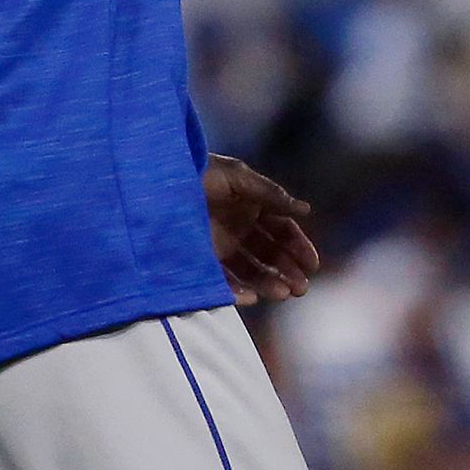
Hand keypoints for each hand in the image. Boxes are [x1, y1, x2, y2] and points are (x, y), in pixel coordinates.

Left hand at [203, 155, 319, 306]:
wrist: (157, 183)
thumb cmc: (198, 172)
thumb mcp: (237, 177)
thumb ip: (270, 195)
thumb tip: (306, 210)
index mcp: (251, 206)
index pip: (282, 230)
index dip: (298, 247)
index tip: (312, 265)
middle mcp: (239, 229)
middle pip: (271, 255)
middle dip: (288, 270)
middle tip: (302, 288)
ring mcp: (220, 247)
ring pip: (252, 271)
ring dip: (270, 283)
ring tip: (283, 293)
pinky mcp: (201, 262)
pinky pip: (223, 282)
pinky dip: (238, 293)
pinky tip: (252, 298)